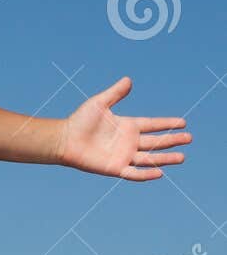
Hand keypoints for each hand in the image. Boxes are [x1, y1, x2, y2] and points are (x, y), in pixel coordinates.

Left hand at [55, 76, 190, 179]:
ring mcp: (123, 155)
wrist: (65, 139)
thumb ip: (115, 93)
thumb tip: (128, 80)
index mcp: (127, 125)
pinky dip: (146, 174)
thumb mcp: (100, 103)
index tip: (183, 122)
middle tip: (189, 139)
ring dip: (165, 158)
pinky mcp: (115, 168)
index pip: (153, 124)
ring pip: (149, 158)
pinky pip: (134, 173)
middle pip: (156, 142)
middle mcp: (128, 142)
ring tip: (182, 157)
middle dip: (172, 140)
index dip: (167, 124)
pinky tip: (160, 173)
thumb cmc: (80, 120)